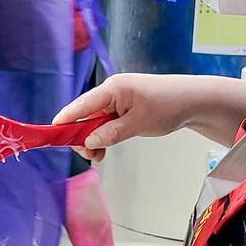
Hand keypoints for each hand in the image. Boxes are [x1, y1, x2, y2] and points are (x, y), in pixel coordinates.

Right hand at [52, 73, 203, 161]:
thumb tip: (89, 142)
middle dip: (82, 136)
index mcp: (113, 89)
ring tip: (99, 156)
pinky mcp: (123, 108)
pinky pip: (104, 122)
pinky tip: (104, 149)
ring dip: (92, 139)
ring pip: (94, 121)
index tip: (53, 133)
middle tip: (90, 155)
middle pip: (84, 115)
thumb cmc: (169, 105)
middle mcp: (111, 92)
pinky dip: (102, 136)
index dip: (65, 119)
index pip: (82, 105)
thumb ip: (112, 133)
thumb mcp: (139, 123)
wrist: (192, 101)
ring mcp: (117, 100)